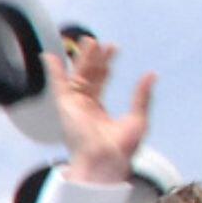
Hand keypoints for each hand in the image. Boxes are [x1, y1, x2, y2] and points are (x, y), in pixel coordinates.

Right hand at [51, 35, 157, 189]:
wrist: (106, 161)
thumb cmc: (122, 149)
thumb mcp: (138, 118)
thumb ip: (141, 96)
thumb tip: (150, 74)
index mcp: (98, 110)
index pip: (100, 80)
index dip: (106, 64)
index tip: (113, 48)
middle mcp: (83, 106)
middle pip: (87, 75)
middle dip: (94, 57)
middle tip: (100, 42)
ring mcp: (73, 105)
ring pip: (76, 75)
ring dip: (81, 58)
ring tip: (90, 41)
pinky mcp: (65, 105)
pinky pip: (57, 84)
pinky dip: (53, 70)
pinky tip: (51, 56)